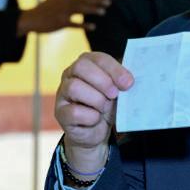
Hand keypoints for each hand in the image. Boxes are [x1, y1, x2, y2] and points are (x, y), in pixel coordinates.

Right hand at [17, 0, 110, 34]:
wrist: (32, 18)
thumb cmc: (44, 7)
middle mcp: (65, 2)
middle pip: (84, 0)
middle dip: (97, 1)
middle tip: (109, 2)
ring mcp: (62, 12)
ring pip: (80, 9)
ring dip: (92, 10)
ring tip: (103, 12)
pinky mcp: (60, 22)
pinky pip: (74, 24)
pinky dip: (84, 25)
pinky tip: (93, 27)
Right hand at [55, 52, 132, 169]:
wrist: (96, 131)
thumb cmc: (107, 105)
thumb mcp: (117, 90)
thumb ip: (122, 81)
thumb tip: (129, 80)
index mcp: (87, 63)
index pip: (98, 58)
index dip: (114, 70)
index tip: (128, 83)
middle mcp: (70, 74)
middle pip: (80, 67)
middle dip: (103, 81)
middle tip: (115, 95)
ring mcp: (62, 93)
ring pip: (74, 87)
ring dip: (96, 100)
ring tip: (104, 108)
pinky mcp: (60, 113)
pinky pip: (74, 111)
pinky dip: (90, 117)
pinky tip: (95, 119)